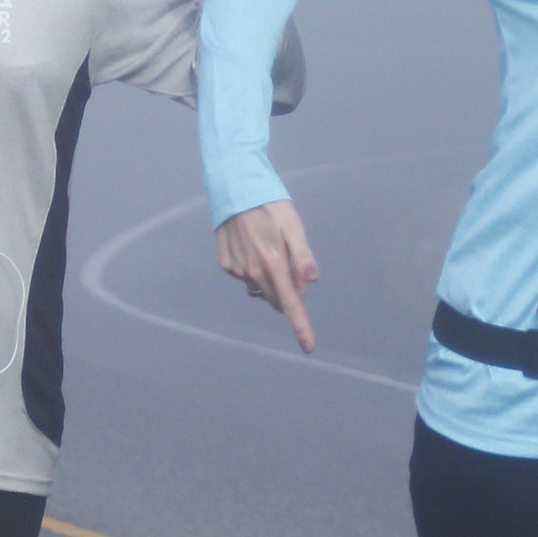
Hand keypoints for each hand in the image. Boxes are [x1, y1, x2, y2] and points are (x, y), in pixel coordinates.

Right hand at [216, 197, 319, 351]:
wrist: (234, 189)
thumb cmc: (270, 206)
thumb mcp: (293, 227)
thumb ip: (303, 256)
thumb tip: (312, 281)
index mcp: (274, 264)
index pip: (291, 303)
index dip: (301, 326)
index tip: (308, 347)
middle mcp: (253, 272)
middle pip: (277, 298)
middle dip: (289, 290)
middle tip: (292, 263)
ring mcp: (237, 270)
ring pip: (261, 288)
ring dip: (270, 279)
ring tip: (270, 249)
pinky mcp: (225, 264)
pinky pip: (244, 276)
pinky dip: (253, 268)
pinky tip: (251, 246)